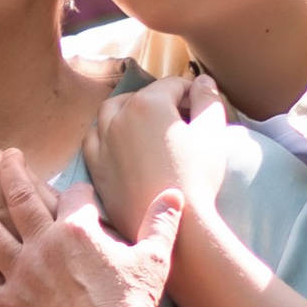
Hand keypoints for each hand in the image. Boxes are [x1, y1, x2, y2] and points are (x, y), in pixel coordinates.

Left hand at [0, 155, 182, 306]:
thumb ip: (161, 223)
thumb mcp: (155, 258)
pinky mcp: (9, 306)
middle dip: (12, 175)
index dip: (78, 193)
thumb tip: (175, 195)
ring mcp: (22, 275)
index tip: (77, 193)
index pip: (75, 197)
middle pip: (22, 201)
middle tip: (4, 158)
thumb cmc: (134, 306)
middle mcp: (44, 245)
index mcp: (79, 230)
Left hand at [84, 76, 228, 246]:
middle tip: (179, 117)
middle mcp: (118, 118)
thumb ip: (208, 100)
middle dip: (159, 100)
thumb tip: (203, 81)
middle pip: (139, 96)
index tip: (201, 106)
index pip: (172, 84)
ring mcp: (102, 143)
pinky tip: (122, 145)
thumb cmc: (197, 176)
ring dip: (128, 111)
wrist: (176, 225)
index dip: (191, 92)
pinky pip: (94, 141)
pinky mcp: (95, 167)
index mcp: (148, 104)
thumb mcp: (212, 133)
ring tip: (147, 126)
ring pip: (110, 113)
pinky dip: (106, 135)